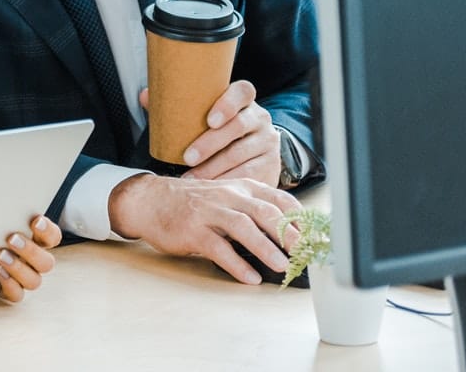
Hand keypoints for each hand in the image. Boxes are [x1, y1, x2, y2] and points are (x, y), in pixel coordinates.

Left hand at [0, 214, 61, 303]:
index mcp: (35, 240)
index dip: (48, 230)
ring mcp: (23, 277)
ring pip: (34, 281)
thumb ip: (1, 204)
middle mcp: (34, 261)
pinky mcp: (10, 290)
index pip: (53, 237)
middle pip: (47, 263)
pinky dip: (10, 285)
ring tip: (0, 255)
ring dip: (19, 268)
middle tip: (11, 238)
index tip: (35, 220)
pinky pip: (17, 296)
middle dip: (30, 251)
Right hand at [107, 173, 301, 284]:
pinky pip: (218, 247)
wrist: (150, 200)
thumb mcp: (226, 196)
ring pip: (242, 226)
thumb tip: (291, 235)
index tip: (316, 237)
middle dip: (288, 233)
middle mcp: (227, 196)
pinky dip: (236, 264)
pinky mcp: (192, 230)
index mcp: (240, 187)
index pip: (278, 199)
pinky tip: (249, 277)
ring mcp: (208, 212)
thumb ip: (253, 209)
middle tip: (305, 253)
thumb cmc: (194, 203)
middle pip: (264, 211)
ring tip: (281, 266)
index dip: (300, 218)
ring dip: (265, 247)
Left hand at [140, 81, 281, 183]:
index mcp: (243, 99)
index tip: (209, 120)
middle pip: (238, 126)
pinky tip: (212, 188)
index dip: (227, 104)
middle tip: (187, 158)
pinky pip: (250, 175)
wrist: (252, 149)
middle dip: (210, 144)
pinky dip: (228, 182)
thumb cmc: (217, 127)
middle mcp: (260, 117)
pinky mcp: (271, 165)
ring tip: (191, 177)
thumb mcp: (202, 113)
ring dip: (214, 168)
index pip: (242, 92)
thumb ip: (177, 104)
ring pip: (242, 154)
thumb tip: (145, 95)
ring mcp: (268, 141)